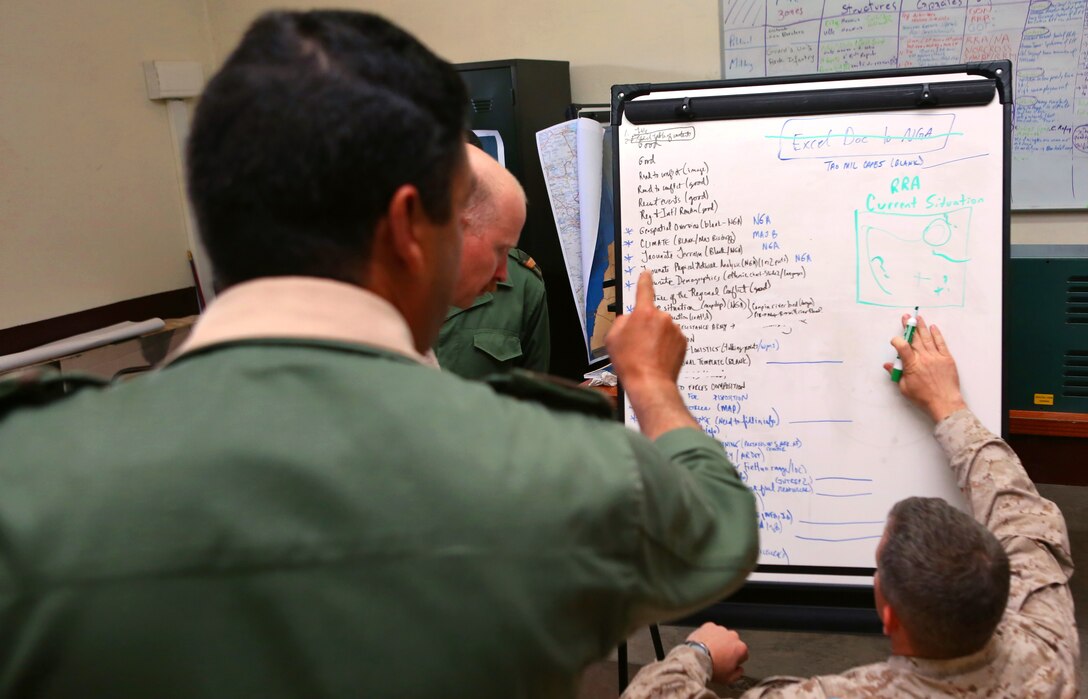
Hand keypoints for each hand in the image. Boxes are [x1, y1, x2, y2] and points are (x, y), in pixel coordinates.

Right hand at [605, 272, 697, 438]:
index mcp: (644, 313)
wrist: (650, 383)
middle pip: (651, 316)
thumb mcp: (612, 338)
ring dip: (656, 337)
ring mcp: (675, 329)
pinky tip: (658, 357)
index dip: (644, 280)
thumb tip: (630, 320)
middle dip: (645, 326)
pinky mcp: (683, 341)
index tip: (647, 273)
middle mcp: (662, 317)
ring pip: (662, 328)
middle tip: (637, 344)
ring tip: (647, 354)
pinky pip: (672, 338)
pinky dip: (666, 346)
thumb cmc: (630, 362)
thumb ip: (621, 322)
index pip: (644, 289)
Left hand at [687, 623, 748, 684]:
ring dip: (718, 641)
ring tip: (709, 651)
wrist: (695, 659)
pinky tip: (703, 644)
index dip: (736, 660)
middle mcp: (733, 636)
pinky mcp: (709, 626)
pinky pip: (710, 631)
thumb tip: (739, 670)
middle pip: (733, 643)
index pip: (743, 654)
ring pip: (722, 635)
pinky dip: (708, 635)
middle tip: (718, 657)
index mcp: (741, 648)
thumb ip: (738, 674)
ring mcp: (720, 629)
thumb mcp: (728, 679)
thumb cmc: (712, 668)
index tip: (729, 664)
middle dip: (728, 649)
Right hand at [882, 315, 966, 422]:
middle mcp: (924, 358)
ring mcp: (936, 357)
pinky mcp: (946, 358)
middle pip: (915, 339)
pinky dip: (937, 335)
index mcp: (912, 365)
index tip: (894, 340)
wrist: (945, 402)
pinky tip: (933, 328)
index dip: (897, 341)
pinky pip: (941, 343)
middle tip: (906, 317)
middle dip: (909, 327)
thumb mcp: (904, 388)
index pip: (903, 347)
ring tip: (918, 318)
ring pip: (927, 338)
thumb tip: (888, 365)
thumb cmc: (924, 397)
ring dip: (922, 327)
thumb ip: (896, 374)